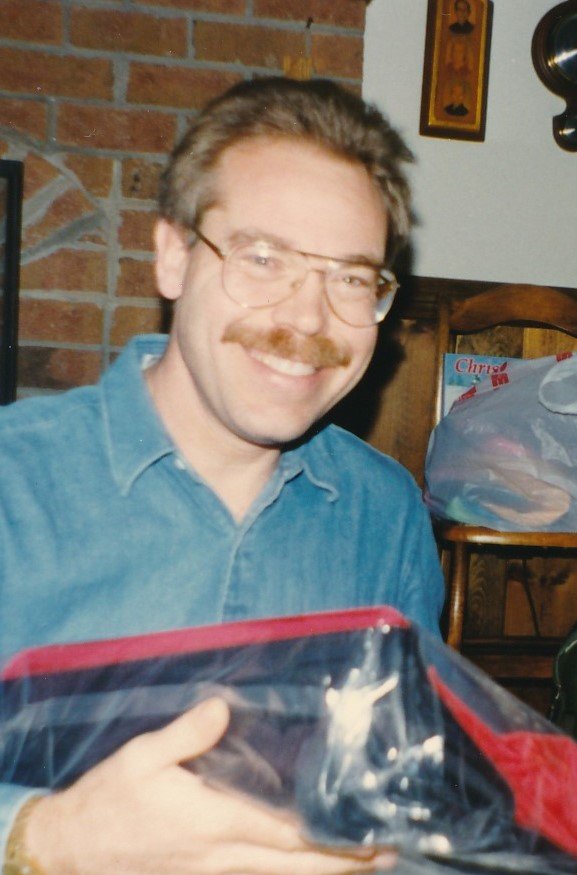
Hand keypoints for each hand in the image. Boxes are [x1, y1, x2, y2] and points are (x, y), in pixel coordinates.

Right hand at [26, 697, 397, 873]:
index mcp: (213, 821)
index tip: (369, 831)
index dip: (331, 836)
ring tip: (364, 862)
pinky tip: (304, 861)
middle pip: (295, 865)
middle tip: (387, 853)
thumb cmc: (109, 799)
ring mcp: (213, 871)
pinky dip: (289, 871)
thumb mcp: (141, 756)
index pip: (286, 833)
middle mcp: (222, 854)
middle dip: (343, 862)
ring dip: (323, 869)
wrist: (72, 850)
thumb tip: (225, 708)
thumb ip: (186, 733)